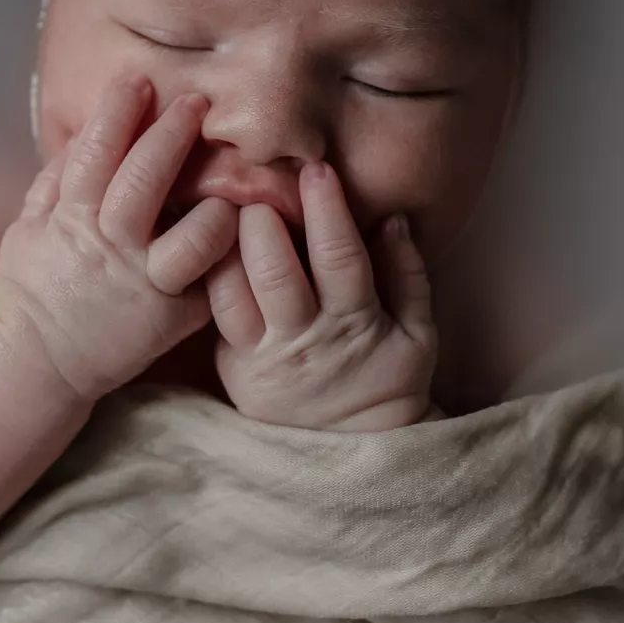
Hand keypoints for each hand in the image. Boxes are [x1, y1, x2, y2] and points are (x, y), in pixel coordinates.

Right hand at [0, 75, 238, 402]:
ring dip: (214, 205)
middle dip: (172, 133)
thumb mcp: (28, 230)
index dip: (117, 112)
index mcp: (71, 220)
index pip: (95, 153)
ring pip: (196, 237)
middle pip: (147, 179)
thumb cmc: (34, 290)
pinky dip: (226, 256)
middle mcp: (112, 248)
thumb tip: (79, 137)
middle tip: (195, 102)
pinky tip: (238, 233)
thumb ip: (54, 183)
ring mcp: (147, 284)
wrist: (38, 364)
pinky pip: (212, 281)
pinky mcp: (173, 318)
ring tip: (224, 187)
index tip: (136, 80)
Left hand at [207, 161, 435, 431]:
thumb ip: (409, 275)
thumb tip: (393, 218)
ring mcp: (260, 356)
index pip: (339, 258)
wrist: (354, 453)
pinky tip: (204, 241)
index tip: (317, 169)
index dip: (327, 211)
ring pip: (230, 294)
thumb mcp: (418, 334)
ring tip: (222, 207)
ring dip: (223, 246)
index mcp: (353, 324)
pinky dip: (207, 276)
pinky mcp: (230, 368)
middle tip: (255, 185)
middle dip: (261, 223)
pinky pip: (213, 317)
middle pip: (273, 273)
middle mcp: (301, 339)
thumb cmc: (389, 379)